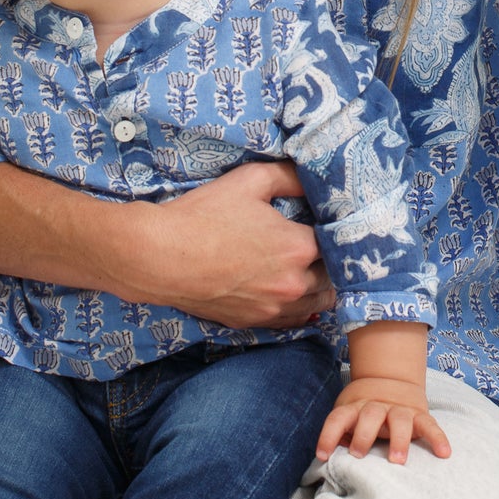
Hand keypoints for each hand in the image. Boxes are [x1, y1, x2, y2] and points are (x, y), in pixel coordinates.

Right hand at [134, 160, 333, 328]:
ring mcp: (274, 308)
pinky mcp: (254, 322)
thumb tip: (312, 177)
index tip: (330, 223)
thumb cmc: (204, 215)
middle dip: (331, 260)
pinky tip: (290, 291)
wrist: (161, 257)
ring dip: (320, 286)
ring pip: (318, 304)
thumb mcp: (250, 180)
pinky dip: (299, 307)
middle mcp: (294, 284)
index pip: (337, 242)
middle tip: (323, 245)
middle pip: (333, 277)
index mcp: (299, 248)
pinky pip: (293, 320)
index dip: (335, 231)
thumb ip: (289, 176)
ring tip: (312, 269)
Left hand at [316, 377, 451, 466]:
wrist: (390, 381)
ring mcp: (400, 409)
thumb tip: (330, 460)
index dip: (328, 435)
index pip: (338, 418)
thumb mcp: (348, 417)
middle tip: (358, 454)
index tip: (322, 455)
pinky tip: (444, 453)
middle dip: (364, 434)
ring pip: (399, 420)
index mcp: (355, 407)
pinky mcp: (419, 415)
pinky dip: (438, 438)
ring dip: (398, 439)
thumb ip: (341, 435)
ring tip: (397, 461)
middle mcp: (377, 406)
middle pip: (370, 415)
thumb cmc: (363, 412)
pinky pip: (430, 425)